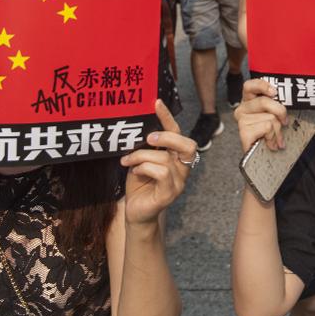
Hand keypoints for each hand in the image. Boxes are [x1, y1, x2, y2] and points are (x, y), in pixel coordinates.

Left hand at [120, 100, 196, 225]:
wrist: (135, 213)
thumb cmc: (139, 184)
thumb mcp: (141, 160)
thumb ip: (145, 146)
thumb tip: (136, 126)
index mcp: (176, 157)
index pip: (178, 133)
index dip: (168, 117)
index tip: (155, 102)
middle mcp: (182, 168)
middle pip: (187, 144)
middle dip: (166, 137)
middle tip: (148, 138)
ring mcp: (178, 182)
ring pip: (164, 159)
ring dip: (141, 156)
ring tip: (127, 161)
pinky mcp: (169, 194)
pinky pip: (162, 173)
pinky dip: (145, 168)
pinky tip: (135, 171)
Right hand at [233, 79, 288, 153]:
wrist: (264, 157)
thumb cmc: (270, 133)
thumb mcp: (274, 114)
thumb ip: (276, 104)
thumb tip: (288, 98)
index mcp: (249, 100)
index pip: (250, 85)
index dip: (262, 85)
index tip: (274, 92)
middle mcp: (242, 108)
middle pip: (265, 101)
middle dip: (280, 112)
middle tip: (285, 122)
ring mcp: (242, 120)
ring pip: (269, 117)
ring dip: (277, 130)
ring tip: (275, 139)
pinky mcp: (243, 132)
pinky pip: (266, 128)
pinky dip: (272, 137)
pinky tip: (270, 144)